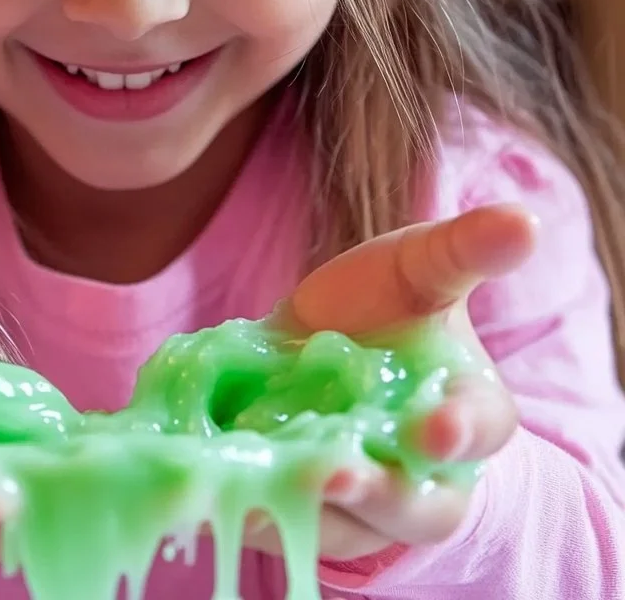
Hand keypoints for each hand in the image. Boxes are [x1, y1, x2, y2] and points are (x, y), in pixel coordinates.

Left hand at [247, 203, 535, 562]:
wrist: (315, 339)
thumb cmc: (384, 301)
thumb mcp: (419, 266)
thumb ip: (465, 249)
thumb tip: (525, 220)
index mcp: (466, 410)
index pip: (478, 428)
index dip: (460, 429)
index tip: (435, 427)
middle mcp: (422, 473)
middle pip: (415, 505)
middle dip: (379, 491)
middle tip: (338, 473)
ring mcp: (359, 503)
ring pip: (345, 528)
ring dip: (309, 511)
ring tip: (268, 487)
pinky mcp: (296, 509)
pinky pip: (280, 523)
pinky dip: (253, 510)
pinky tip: (221, 490)